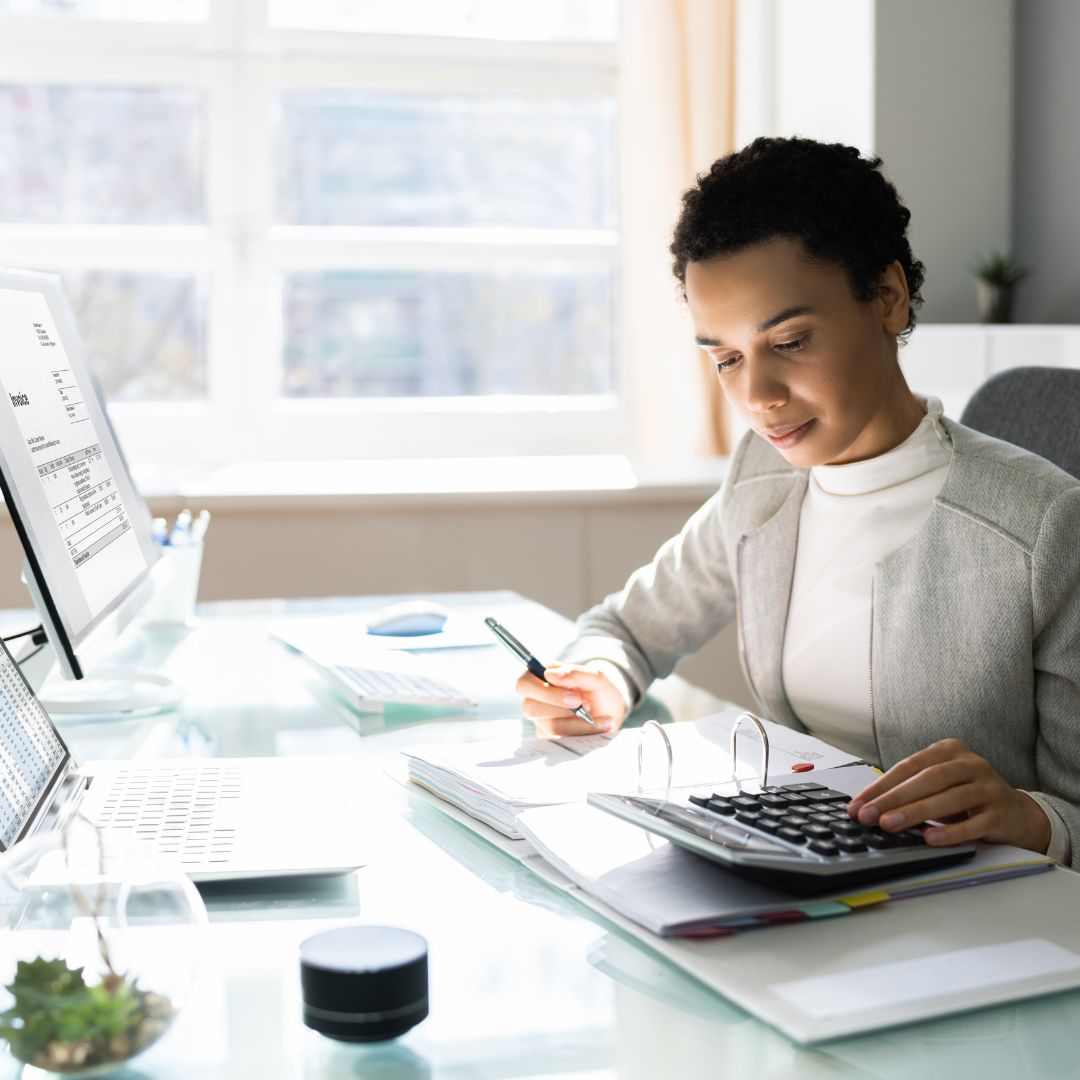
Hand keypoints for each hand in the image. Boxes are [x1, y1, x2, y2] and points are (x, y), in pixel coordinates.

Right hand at [515, 662, 627, 736]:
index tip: (574, 696)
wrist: (610, 709)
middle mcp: (535, 701)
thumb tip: (550, 675)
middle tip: (587, 705)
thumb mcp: (594, 676)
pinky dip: (585, 732)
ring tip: (599, 715)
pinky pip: (563, 740)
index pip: (523, 684)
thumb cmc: (596, 689)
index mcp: (538, 678)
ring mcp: (542, 721)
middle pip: (530, 708)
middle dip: (561, 708)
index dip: (545, 692)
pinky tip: (602, 725)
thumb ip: (574, 673)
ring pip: (550, 726)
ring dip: (578, 722)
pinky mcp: (552, 739)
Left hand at [848, 737, 1051, 852]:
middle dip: (894, 798)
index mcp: (949, 750)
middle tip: (869, 815)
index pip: (909, 766)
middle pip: (927, 779)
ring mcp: (988, 787)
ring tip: (890, 825)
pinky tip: (930, 839)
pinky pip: (974, 823)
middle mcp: (970, 764)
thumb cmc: (967, 798)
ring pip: (949, 798)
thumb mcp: (939, 786)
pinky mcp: (1001, 813)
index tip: (859, 804)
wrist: (1018, 814)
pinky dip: (950, 832)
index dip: (881, 785)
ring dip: (916, 812)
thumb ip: (911, 790)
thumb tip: (869, 807)